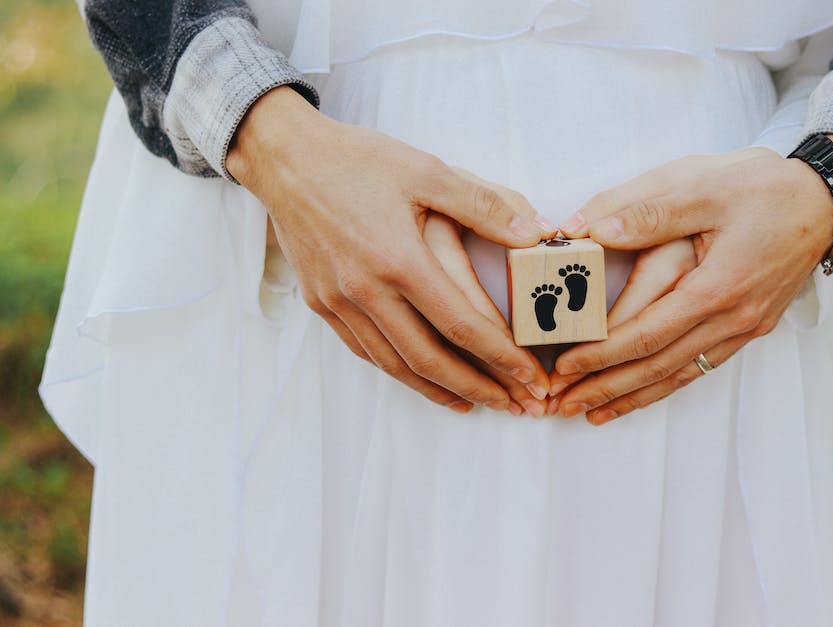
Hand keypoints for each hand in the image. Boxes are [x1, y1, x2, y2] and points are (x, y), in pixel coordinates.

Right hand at [226, 86, 555, 411]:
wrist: (284, 157)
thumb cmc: (356, 159)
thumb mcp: (426, 170)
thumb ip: (483, 204)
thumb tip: (535, 233)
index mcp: (399, 258)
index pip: (461, 324)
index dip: (501, 356)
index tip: (529, 376)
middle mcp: (367, 289)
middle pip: (430, 359)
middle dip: (478, 387)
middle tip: (512, 405)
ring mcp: (339, 301)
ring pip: (394, 364)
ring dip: (438, 389)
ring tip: (473, 402)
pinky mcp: (320, 303)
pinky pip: (364, 350)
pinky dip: (397, 370)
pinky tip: (419, 376)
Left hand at [549, 143, 832, 423]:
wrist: (823, 198)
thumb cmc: (763, 187)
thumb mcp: (702, 185)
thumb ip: (646, 212)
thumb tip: (590, 230)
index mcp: (717, 285)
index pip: (647, 333)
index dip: (601, 355)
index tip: (563, 367)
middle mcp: (732, 317)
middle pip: (658, 366)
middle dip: (605, 387)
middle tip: (561, 403)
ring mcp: (742, 328)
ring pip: (678, 375)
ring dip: (631, 396)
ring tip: (591, 413)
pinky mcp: (747, 328)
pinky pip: (698, 368)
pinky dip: (663, 386)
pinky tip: (639, 396)